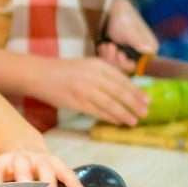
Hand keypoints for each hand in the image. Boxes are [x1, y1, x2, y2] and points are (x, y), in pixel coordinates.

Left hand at [0, 149, 82, 186]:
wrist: (21, 146)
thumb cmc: (11, 173)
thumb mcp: (1, 181)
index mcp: (1, 164)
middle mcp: (19, 158)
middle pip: (20, 163)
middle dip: (23, 176)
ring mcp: (37, 158)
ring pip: (43, 165)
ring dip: (47, 180)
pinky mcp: (54, 161)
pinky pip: (64, 170)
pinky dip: (71, 180)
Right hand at [34, 56, 148, 125]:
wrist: (40, 74)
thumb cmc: (64, 71)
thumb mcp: (87, 66)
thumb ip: (104, 74)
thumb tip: (125, 89)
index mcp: (98, 65)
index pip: (123, 80)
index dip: (136, 91)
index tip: (147, 100)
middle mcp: (93, 76)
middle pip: (120, 92)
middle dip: (134, 104)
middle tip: (145, 112)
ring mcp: (85, 90)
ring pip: (111, 104)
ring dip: (124, 114)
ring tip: (134, 121)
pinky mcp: (77, 102)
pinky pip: (98, 112)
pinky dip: (110, 117)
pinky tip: (117, 121)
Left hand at [100, 0, 157, 72]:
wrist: (109, 9)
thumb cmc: (122, 18)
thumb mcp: (128, 30)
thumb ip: (137, 41)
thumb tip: (150, 51)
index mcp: (149, 49)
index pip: (140, 67)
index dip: (127, 64)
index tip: (120, 55)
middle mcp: (140, 53)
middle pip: (126, 68)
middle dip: (115, 59)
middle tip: (109, 46)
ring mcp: (128, 54)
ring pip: (117, 66)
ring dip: (108, 56)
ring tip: (106, 44)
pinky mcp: (117, 54)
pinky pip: (110, 62)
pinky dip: (104, 55)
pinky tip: (103, 45)